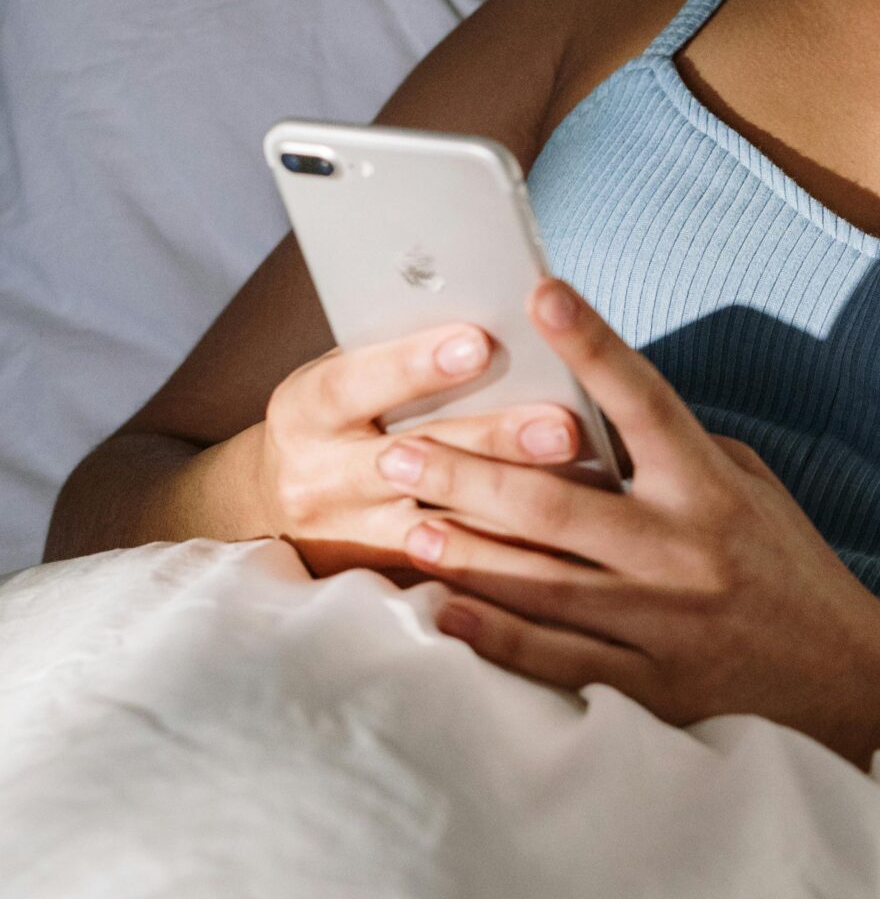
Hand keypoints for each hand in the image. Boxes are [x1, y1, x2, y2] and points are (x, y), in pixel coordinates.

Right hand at [258, 322, 601, 580]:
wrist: (277, 505)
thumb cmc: (338, 416)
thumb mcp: (344, 377)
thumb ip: (398, 357)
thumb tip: (492, 320)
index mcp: (304, 411)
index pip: (355, 383)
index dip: (415, 366)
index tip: (479, 342)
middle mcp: (319, 480)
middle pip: (412, 462)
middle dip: (492, 440)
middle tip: (562, 425)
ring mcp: (350, 538)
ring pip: (442, 528)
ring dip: (516, 508)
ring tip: (583, 486)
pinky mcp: (384, 578)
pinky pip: (457, 572)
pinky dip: (513, 558)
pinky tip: (570, 543)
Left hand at [393, 278, 879, 761]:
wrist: (848, 679)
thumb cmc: (789, 569)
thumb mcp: (751, 488)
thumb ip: (679, 451)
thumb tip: (598, 409)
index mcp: (711, 490)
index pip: (645, 401)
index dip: (593, 345)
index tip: (543, 292)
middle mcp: (685, 552)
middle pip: (557, 503)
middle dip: (469, 472)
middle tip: (400, 449)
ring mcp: (665, 624)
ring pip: (543, 583)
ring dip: (465, 551)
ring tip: (404, 521)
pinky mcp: (653, 688)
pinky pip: (558, 659)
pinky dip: (495, 636)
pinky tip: (444, 610)